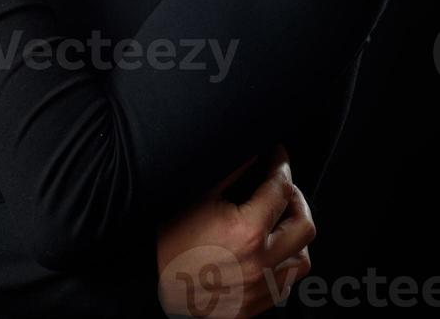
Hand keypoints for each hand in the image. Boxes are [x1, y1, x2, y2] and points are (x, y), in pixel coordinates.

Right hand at [156, 144, 315, 317]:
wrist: (150, 283)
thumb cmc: (170, 240)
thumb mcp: (200, 196)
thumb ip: (233, 171)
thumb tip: (254, 151)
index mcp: (247, 231)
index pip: (280, 190)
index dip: (281, 166)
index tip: (278, 156)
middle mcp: (260, 263)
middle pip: (304, 225)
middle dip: (296, 198)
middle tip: (281, 185)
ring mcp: (259, 289)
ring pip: (302, 260)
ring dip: (295, 235)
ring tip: (279, 220)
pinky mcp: (253, 306)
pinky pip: (285, 284)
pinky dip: (283, 263)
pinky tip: (268, 249)